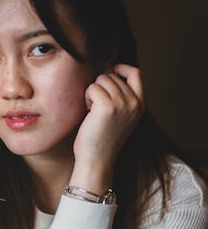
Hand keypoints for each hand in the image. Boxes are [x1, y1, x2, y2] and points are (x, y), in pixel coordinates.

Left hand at [70, 64, 143, 191]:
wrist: (97, 160)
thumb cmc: (102, 139)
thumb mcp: (120, 116)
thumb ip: (121, 96)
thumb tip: (108, 69)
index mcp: (141, 104)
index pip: (137, 73)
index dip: (122, 68)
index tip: (110, 71)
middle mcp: (134, 102)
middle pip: (113, 75)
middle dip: (100, 87)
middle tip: (96, 108)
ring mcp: (122, 104)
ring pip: (102, 79)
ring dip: (93, 92)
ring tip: (93, 111)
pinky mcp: (107, 106)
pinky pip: (92, 88)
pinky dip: (87, 97)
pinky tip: (88, 112)